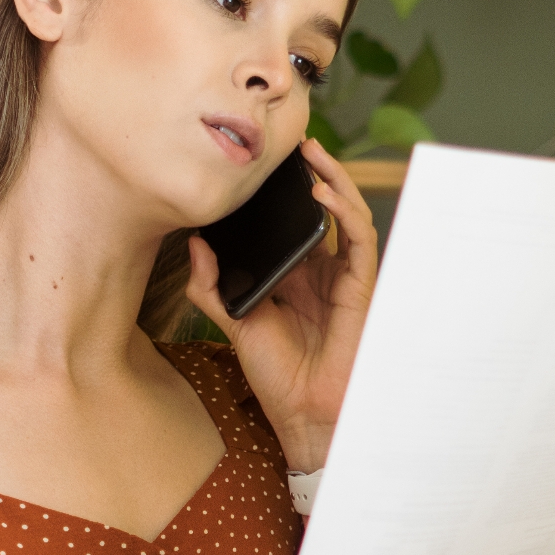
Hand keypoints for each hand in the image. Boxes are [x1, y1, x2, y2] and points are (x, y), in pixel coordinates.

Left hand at [183, 140, 377, 469]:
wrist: (304, 412)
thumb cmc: (276, 374)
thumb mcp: (234, 324)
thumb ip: (211, 287)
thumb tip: (194, 244)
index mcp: (294, 274)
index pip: (292, 219)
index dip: (284, 190)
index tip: (262, 160)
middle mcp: (321, 269)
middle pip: (323, 207)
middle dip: (312, 171)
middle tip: (292, 141)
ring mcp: (342, 276)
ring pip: (346, 213)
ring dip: (332, 179)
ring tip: (311, 153)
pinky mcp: (359, 286)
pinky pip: (359, 239)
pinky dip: (345, 212)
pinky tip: (324, 194)